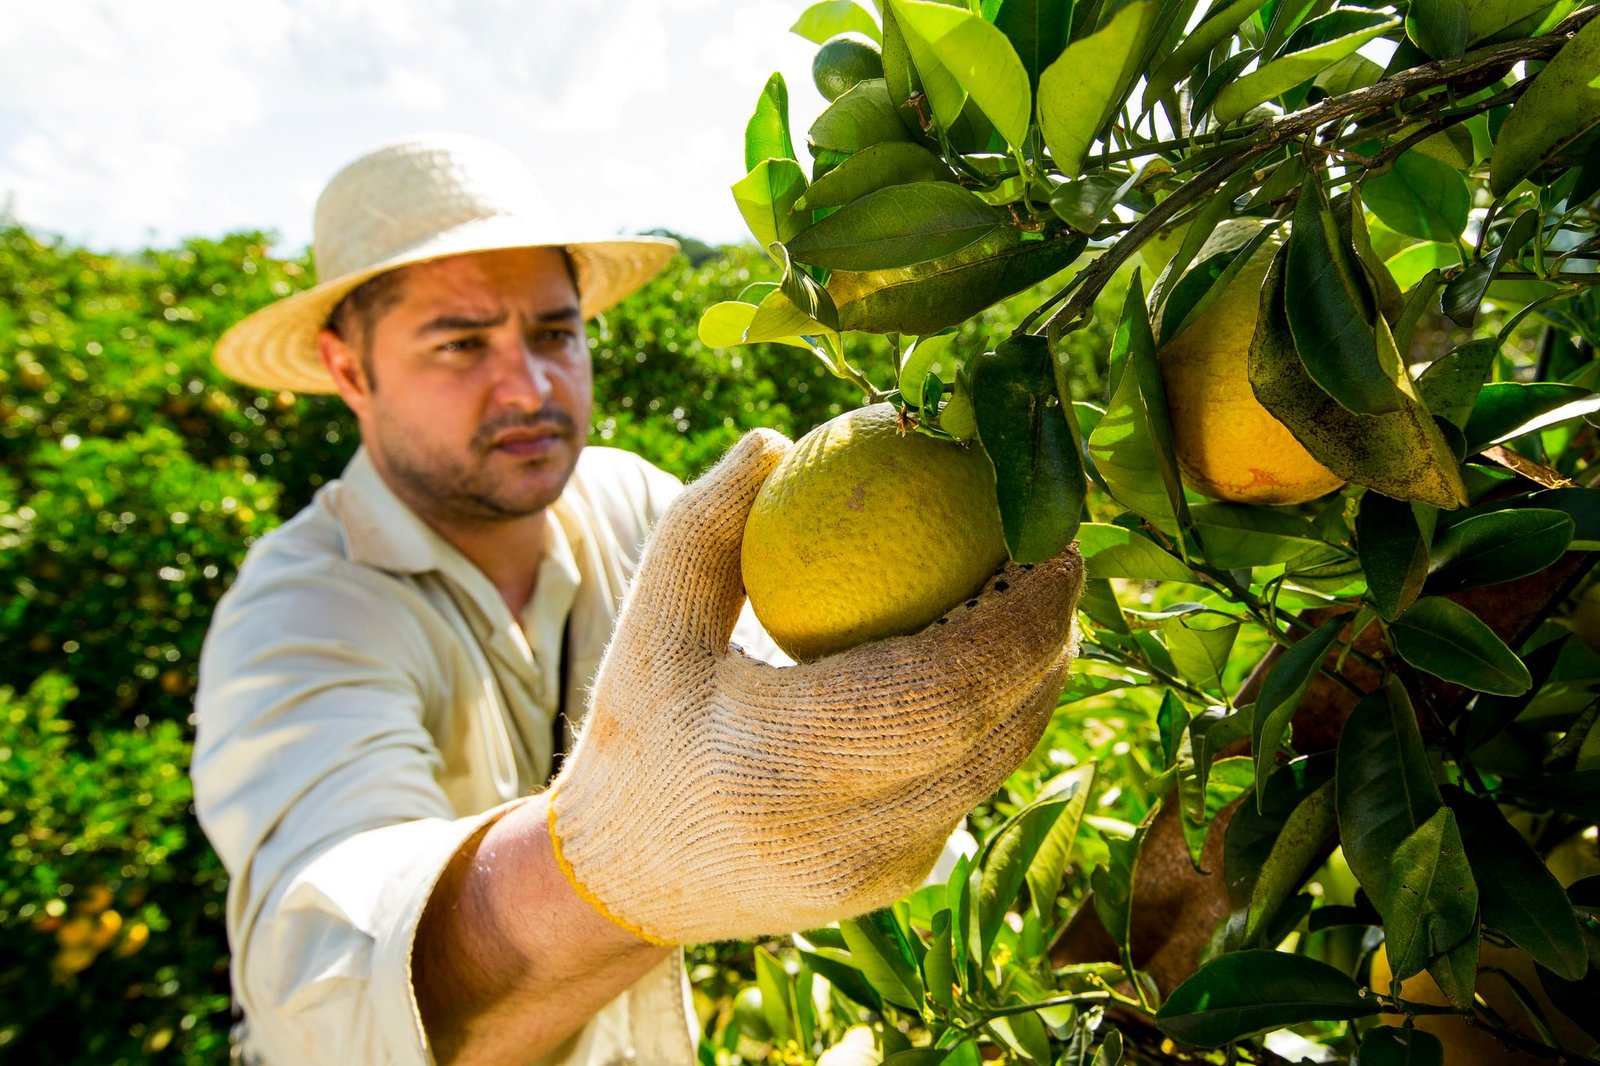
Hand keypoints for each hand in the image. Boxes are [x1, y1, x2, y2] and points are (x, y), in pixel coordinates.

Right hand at [548, 429, 1083, 943]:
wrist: (634, 879)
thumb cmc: (641, 735)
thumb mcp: (651, 626)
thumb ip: (704, 528)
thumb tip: (776, 440)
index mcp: (781, 772)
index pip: (939, 695)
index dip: (1015, 621)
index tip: (1048, 547)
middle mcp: (848, 838)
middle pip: (994, 732)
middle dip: (1047, 638)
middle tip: (1059, 555)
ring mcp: (885, 870)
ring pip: (998, 761)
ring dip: (1034, 674)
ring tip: (1041, 593)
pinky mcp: (903, 879)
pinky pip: (973, 781)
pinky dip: (996, 712)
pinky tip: (997, 651)